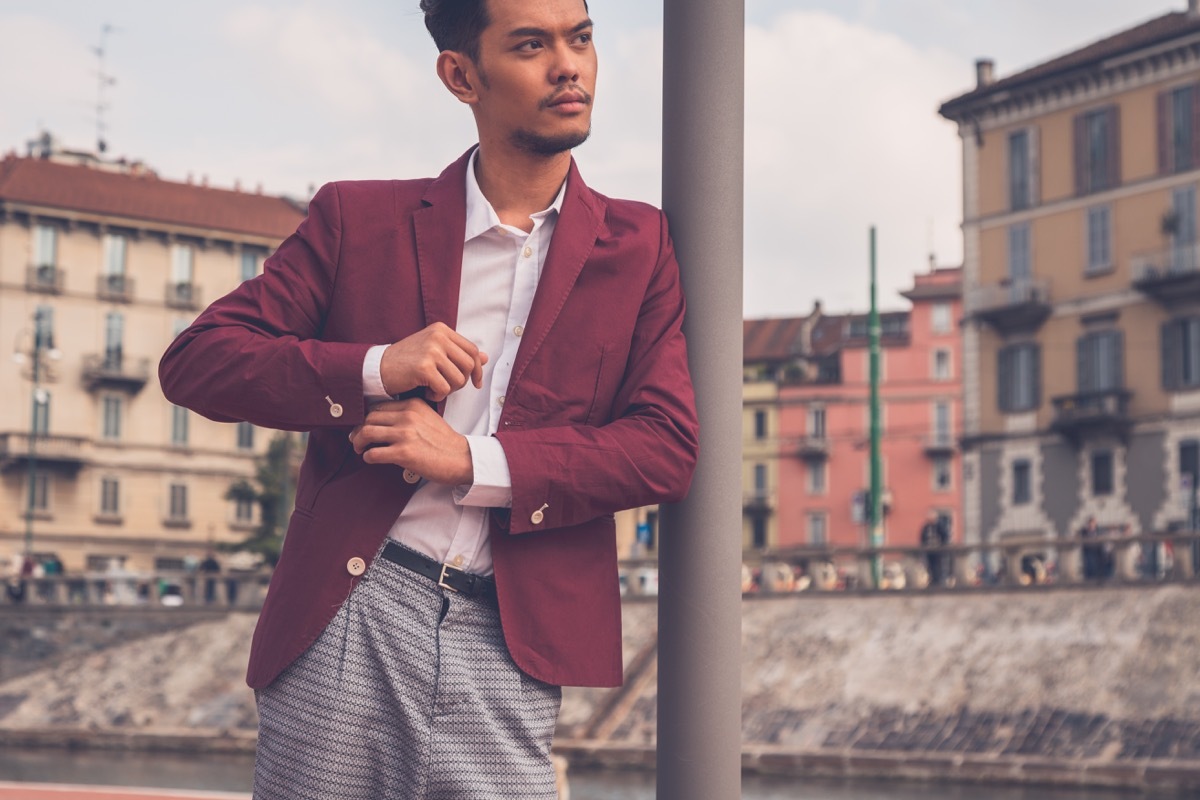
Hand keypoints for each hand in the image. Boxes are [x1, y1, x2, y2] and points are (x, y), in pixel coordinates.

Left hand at [348, 399, 472, 484]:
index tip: (364, 426)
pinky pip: (374, 453)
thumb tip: (384, 421)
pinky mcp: (403, 453)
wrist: (461, 458)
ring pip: (366, 433)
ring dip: (358, 442)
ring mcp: (405, 434)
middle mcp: (407, 416)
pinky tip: (371, 458)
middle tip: (357, 439)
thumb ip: (409, 414)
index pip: (378, 406)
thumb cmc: (445, 441)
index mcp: (413, 405)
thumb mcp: (428, 417)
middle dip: (359, 430)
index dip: (367, 417)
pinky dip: (368, 457)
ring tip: (360, 448)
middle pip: (369, 418)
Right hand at [380, 322, 487, 401]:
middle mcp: (438, 337)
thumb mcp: (434, 351)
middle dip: (463, 382)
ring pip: (459, 379)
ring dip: (449, 390)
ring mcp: (431, 351)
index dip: (478, 369)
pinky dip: (437, 397)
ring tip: (434, 389)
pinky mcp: (424, 367)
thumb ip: (458, 353)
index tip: (475, 382)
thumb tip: (485, 357)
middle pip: (469, 365)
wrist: (379, 368)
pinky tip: (426, 393)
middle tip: (447, 387)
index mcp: (442, 330)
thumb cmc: (407, 361)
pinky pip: (445, 389)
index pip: (472, 350)